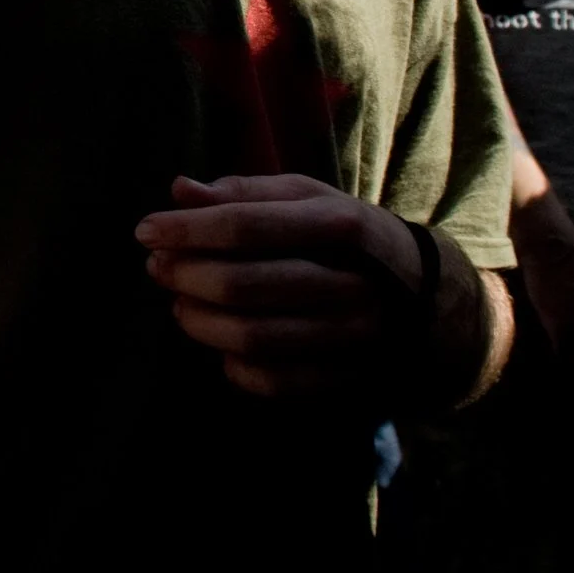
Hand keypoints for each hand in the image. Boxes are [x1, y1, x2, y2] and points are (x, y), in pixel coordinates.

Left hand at [137, 173, 422, 397]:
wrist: (428, 295)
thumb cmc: (345, 237)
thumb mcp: (308, 198)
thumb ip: (244, 192)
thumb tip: (179, 190)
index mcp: (341, 225)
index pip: (247, 226)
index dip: (188, 230)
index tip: (145, 231)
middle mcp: (351, 283)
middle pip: (245, 285)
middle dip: (186, 276)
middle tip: (156, 267)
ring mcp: (353, 336)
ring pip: (255, 338)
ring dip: (200, 322)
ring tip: (179, 303)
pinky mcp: (348, 377)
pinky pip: (276, 382)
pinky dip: (235, 367)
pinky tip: (219, 344)